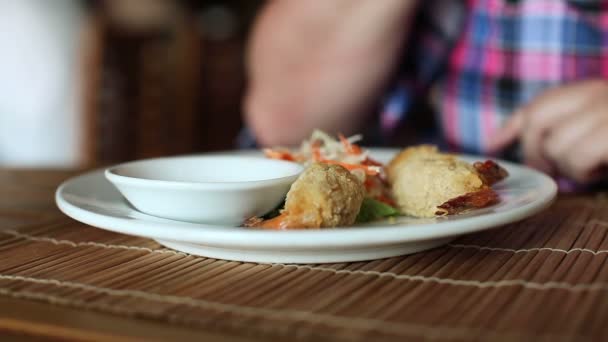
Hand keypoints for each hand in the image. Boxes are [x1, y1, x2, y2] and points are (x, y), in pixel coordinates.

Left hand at [487, 80, 607, 183]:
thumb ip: (553, 132)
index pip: (541, 102)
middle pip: (537, 119)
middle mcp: (600, 93)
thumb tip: (492, 143)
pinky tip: (599, 171)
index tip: (491, 145)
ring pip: (555, 145)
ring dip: (566, 167)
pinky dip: (582, 173)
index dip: (512, 125)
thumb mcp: (591, 136)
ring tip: (589, 169)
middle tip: (549, 172)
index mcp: (593, 91)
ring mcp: (607, 111)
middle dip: (535, 153)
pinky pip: (577, 157)